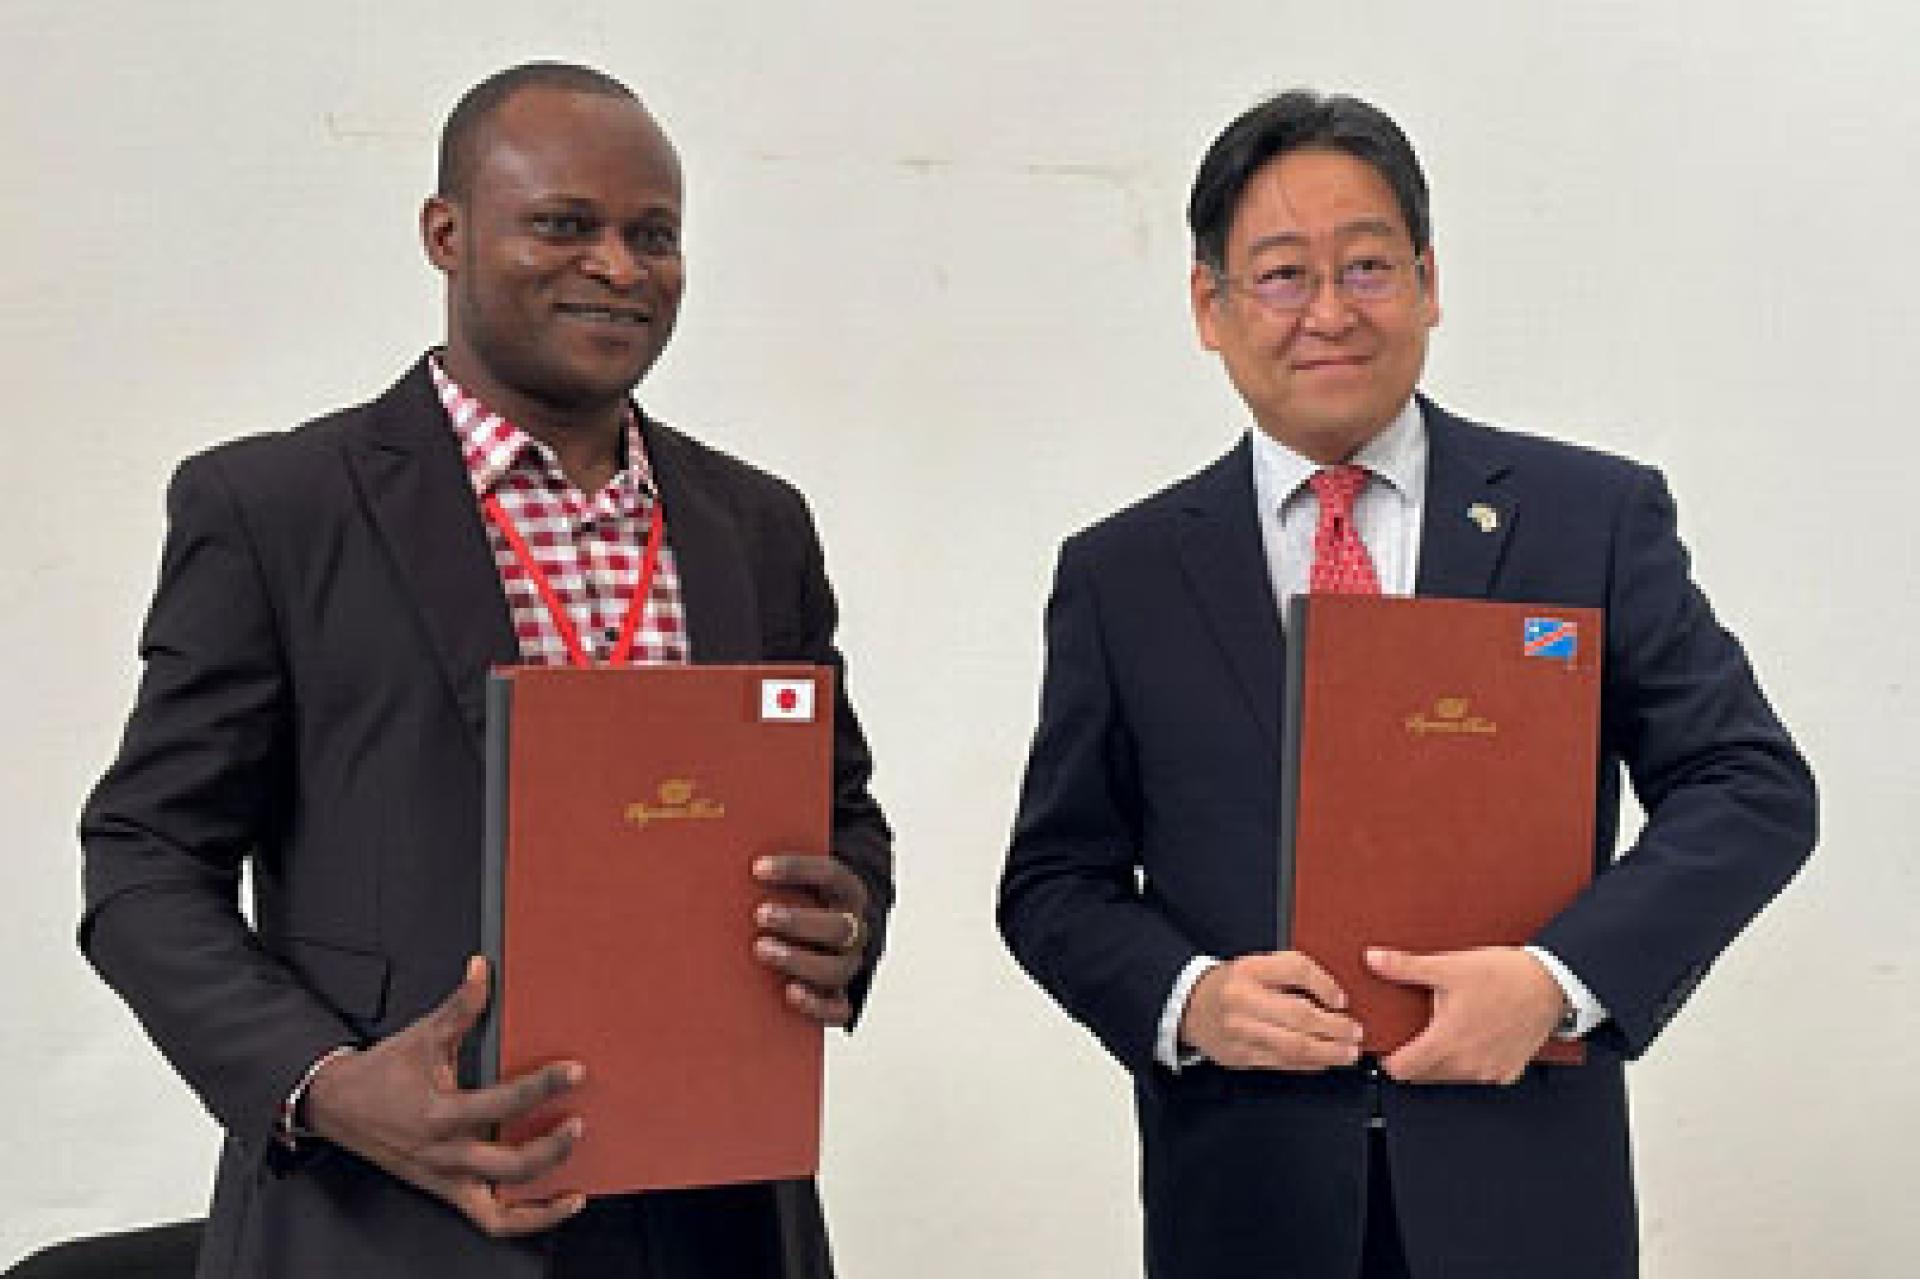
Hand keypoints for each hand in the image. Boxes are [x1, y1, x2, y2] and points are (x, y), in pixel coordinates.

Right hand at [302, 956, 585, 1236]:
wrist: (337, 1106)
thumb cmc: (382, 1073)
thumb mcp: (423, 1035)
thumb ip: (461, 1006)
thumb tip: (482, 968)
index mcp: (440, 1114)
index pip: (503, 1104)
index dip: (542, 1087)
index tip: (573, 1072)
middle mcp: (445, 1155)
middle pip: (511, 1166)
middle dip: (551, 1149)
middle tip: (578, 1124)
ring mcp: (446, 1180)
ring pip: (499, 1211)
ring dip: (541, 1204)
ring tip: (575, 1189)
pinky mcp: (445, 1193)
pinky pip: (489, 1220)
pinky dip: (523, 1220)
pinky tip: (554, 1206)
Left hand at [752, 853, 870, 1025]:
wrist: (821, 932)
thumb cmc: (792, 898)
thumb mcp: (789, 877)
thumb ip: (767, 866)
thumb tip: (716, 847)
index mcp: (847, 892)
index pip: (830, 874)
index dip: (796, 869)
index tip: (756, 867)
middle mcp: (854, 928)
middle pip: (837, 927)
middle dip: (798, 921)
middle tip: (759, 914)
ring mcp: (847, 965)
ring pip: (834, 969)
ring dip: (797, 959)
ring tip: (761, 950)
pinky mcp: (837, 997)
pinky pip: (836, 1009)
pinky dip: (815, 1004)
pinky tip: (788, 994)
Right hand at [1177, 951, 1362, 1071]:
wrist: (1190, 1006)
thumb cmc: (1232, 985)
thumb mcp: (1258, 965)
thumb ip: (1293, 973)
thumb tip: (1334, 996)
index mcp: (1250, 970)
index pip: (1295, 969)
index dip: (1325, 985)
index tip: (1342, 999)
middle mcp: (1244, 999)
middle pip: (1298, 1014)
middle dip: (1335, 1027)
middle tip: (1355, 1033)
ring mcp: (1241, 1031)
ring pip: (1293, 1046)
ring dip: (1328, 1052)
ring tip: (1348, 1053)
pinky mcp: (1242, 1056)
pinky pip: (1282, 1063)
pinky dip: (1309, 1064)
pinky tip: (1324, 1061)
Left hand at [1368, 946, 1565, 1084]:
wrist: (1551, 983)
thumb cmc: (1505, 976)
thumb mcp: (1448, 967)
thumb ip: (1406, 968)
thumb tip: (1375, 960)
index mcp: (1447, 1042)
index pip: (1402, 1070)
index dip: (1390, 1058)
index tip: (1389, 1046)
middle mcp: (1468, 1064)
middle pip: (1425, 1075)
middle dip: (1416, 1058)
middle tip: (1418, 1033)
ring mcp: (1490, 1071)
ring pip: (1451, 1077)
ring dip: (1443, 1061)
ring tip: (1448, 1030)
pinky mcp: (1508, 1071)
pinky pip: (1479, 1075)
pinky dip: (1471, 1062)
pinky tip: (1473, 1038)